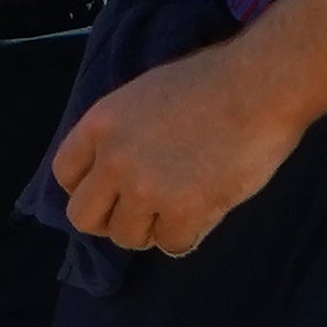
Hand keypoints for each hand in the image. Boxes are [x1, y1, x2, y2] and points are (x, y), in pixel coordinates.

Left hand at [50, 39, 309, 257]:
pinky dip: (187, 236)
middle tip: (139, 213)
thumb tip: (116, 169)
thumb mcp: (146, 94)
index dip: (88, 187)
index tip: (111, 190)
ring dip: (151, 229)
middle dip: (110, 219)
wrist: (261, 86)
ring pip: (127, 237)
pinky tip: (203, 213)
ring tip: (178, 208)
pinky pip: (171, 245)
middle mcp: (114, 159)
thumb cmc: (213, 81)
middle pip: (84, 217)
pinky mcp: (183, 211)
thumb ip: (123, 132)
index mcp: (100, 124)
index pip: (65, 174)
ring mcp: (146, 189)